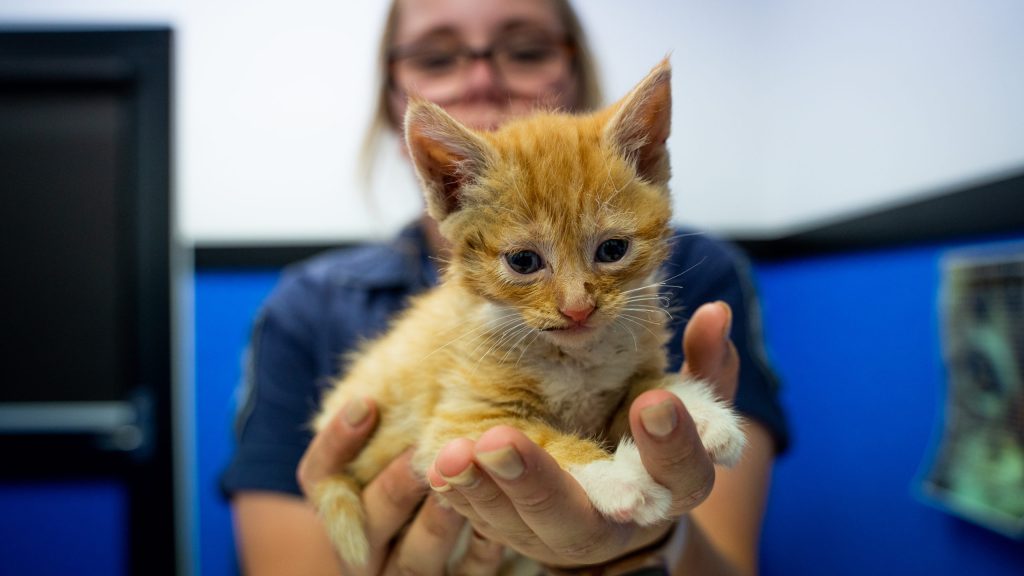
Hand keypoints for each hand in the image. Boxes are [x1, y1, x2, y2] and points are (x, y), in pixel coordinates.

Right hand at [297, 399, 504, 574]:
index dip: (337, 443)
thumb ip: (386, 418)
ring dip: (439, 519)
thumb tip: (388, 378)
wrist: (444, 540)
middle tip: (426, 452)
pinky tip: (495, 521)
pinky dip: (481, 551)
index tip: (368, 403)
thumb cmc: (413, 469)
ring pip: (416, 558)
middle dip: (397, 485)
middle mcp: (364, 554)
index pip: (318, 478)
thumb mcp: (389, 444)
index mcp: (340, 510)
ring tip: (464, 482)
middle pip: (368, 523)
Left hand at [426, 301, 738, 567]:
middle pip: (582, 519)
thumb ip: (702, 365)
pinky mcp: (516, 534)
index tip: (652, 403)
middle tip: (501, 440)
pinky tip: (443, 465)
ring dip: (487, 489)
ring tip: (461, 449)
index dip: (672, 444)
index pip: (680, 475)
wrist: (618, 498)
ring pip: (521, 526)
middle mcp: (614, 523)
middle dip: (541, 482)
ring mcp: (559, 535)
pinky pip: (484, 524)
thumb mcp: (682, 401)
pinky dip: (463, 496)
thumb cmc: (649, 434)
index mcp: (669, 488)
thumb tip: (715, 312)